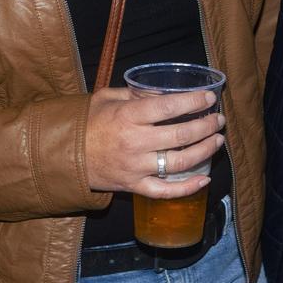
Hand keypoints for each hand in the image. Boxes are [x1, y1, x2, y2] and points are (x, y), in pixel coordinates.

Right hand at [84, 87, 222, 196]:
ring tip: (217, 141)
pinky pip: (165, 191)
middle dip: (205, 126)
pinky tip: (204, 179)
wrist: (65, 156)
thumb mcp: (107, 98)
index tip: (209, 98)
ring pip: (179, 162)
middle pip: (180, 135)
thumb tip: (164, 91)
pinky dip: (187, 188)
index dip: (192, 102)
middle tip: (217, 120)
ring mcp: (136, 167)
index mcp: (128, 116)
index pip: (167, 107)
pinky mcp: (134, 186)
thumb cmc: (88, 123)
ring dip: (204, 151)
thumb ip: (136, 92)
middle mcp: (135, 142)